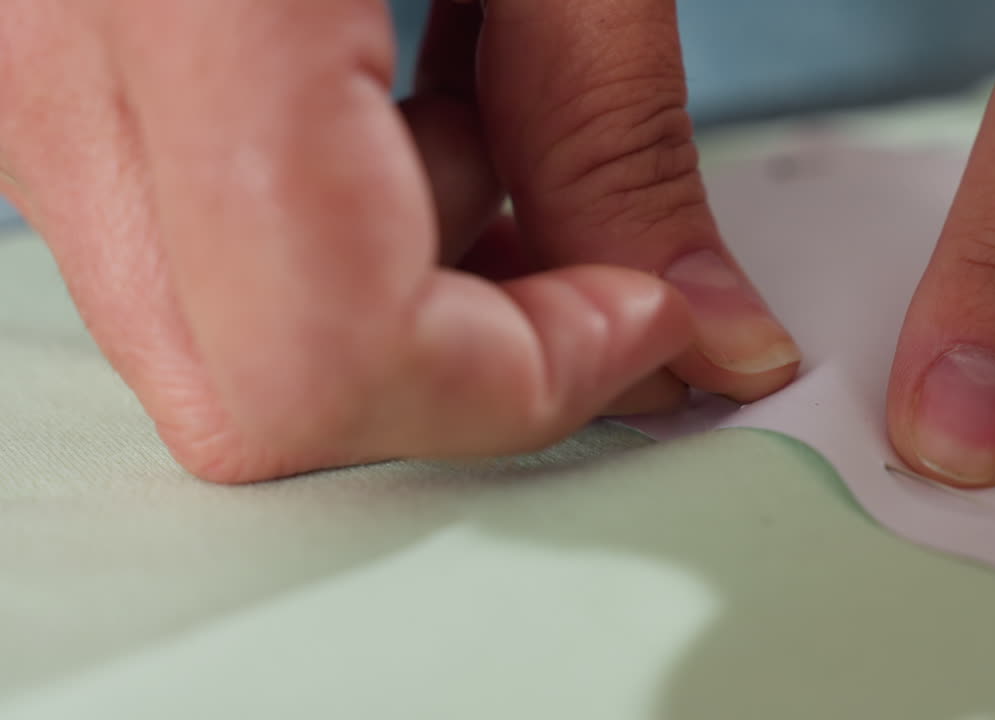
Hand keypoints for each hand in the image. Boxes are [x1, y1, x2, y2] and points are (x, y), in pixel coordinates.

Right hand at [0, 0, 798, 482]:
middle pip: (255, 390)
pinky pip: (184, 248)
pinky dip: (325, 233)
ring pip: (212, 335)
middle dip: (465, 364)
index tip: (646, 319)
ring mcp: (31, 78)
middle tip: (588, 258)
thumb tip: (700, 333)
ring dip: (399, 291)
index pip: (325, 350)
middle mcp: (56, 57)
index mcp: (187, 7)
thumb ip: (610, 125)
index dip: (523, 374)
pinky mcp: (61, 80)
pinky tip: (405, 107)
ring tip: (487, 129)